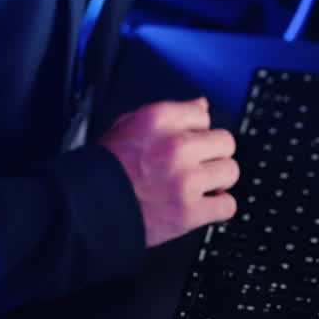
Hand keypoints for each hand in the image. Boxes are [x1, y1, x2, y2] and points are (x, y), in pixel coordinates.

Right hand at [99, 97, 239, 247]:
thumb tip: (201, 106)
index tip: (187, 141)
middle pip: (225, 142)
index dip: (195, 130)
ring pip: (230, 171)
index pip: (204, 115)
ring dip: (217, 180)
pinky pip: (227, 205)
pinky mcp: (189, 212)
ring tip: (199, 185)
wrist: (87, 208)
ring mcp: (185, 180)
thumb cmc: (105, 168)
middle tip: (196, 164)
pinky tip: (203, 205)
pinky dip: (218, 207)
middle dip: (212, 153)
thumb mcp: (128, 125)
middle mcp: (175, 146)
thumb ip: (169, 114)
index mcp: (159, 119)